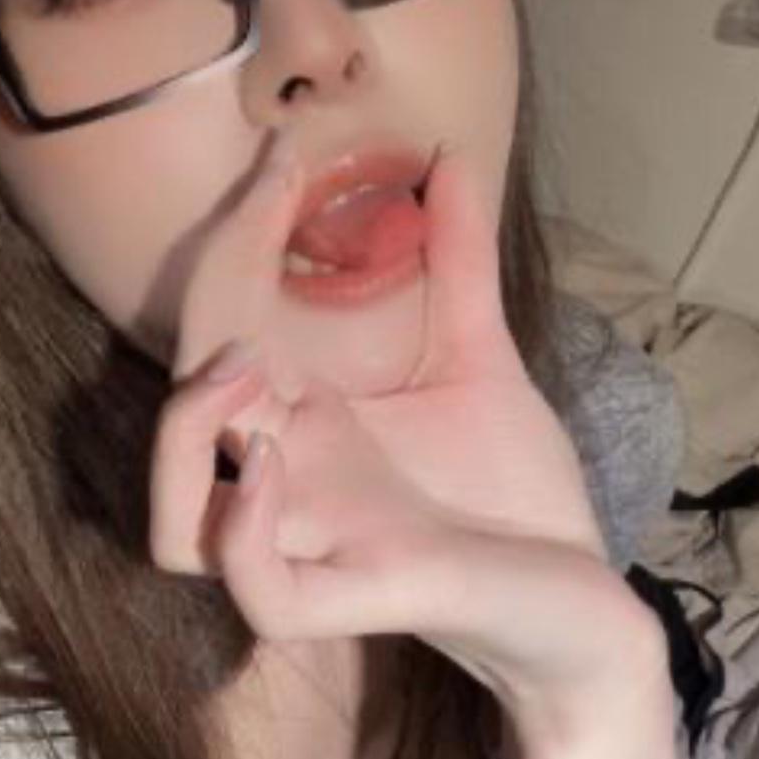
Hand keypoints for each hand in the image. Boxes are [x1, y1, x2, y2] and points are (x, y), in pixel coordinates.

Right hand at [148, 134, 660, 719]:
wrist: (583, 599)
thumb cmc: (518, 499)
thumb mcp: (483, 361)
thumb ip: (459, 267)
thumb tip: (452, 156)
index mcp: (303, 430)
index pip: (224, 332)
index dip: (237, 242)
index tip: (284, 160)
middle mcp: (286, 493)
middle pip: (180, 419)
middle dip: (202, 315)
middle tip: (264, 235)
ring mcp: (312, 553)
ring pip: (175, 531)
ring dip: (189, 435)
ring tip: (249, 365)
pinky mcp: (355, 603)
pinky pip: (258, 591)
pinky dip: (242, 534)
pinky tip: (271, 465)